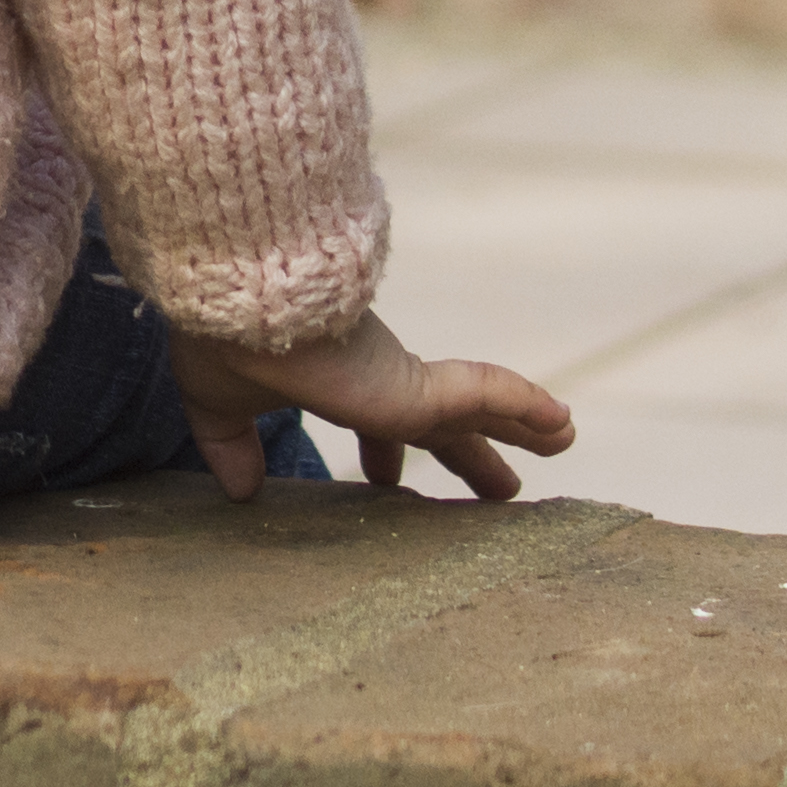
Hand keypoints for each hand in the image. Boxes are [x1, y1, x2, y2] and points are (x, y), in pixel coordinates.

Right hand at [176, 308, 574, 504]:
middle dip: (470, 453)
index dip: (384, 454)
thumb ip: (231, 445)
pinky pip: (485, 392)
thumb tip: (238, 491)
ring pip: (478, 405)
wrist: (235, 296)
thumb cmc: (224, 335)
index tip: (385, 482)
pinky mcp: (416, 385)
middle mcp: (377, 379)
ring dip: (521, 426)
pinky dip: (524, 404)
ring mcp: (402, 380)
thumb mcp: (220, 403)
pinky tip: (562, 424)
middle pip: (439, 423)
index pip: (373, 422)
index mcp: (334, 382)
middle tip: (503, 489)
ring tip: (565, 440)